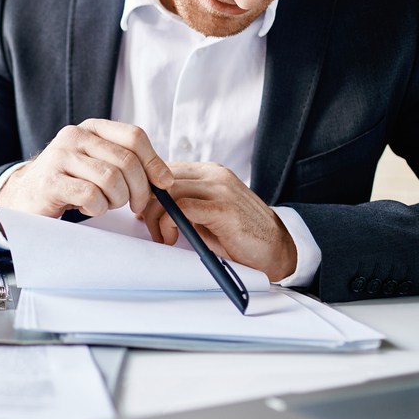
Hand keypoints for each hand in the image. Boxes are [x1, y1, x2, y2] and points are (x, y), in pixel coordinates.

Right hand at [0, 119, 173, 218]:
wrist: (26, 196)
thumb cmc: (68, 183)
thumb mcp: (97, 164)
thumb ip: (125, 163)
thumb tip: (164, 178)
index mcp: (91, 129)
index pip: (134, 136)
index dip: (154, 161)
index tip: (164, 183)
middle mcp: (74, 136)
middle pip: (126, 161)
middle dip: (139, 190)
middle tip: (135, 206)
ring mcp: (60, 157)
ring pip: (111, 180)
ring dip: (116, 200)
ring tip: (105, 205)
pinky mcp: (50, 182)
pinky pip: (91, 196)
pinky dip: (97, 209)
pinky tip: (88, 208)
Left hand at [138, 162, 296, 281]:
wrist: (277, 249)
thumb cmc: (238, 235)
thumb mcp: (204, 215)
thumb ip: (181, 205)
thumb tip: (144, 207)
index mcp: (210, 173)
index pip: (164, 170)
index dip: (147, 190)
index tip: (142, 212)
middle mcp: (215, 175)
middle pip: (162, 178)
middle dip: (147, 204)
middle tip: (148, 227)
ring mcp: (221, 189)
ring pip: (168, 191)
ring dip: (155, 216)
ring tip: (161, 236)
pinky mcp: (224, 209)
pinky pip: (182, 207)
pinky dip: (168, 223)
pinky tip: (171, 237)